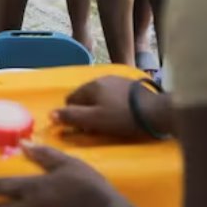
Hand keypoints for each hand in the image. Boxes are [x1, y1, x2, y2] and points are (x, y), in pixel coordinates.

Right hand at [55, 76, 171, 138]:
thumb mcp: (93, 120)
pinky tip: (120, 114)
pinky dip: (112, 104)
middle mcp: (102, 78)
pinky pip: (113, 95)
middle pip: (85, 97)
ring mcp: (117, 80)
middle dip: (86, 110)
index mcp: (90, 85)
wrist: (156, 111)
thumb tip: (50, 114)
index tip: (82, 127)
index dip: (72, 115)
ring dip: (99, 107)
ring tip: (109, 121)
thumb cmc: (121, 117)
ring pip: (99, 96)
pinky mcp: (130, 85)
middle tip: (95, 126)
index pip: (70, 99)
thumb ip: (71, 117)